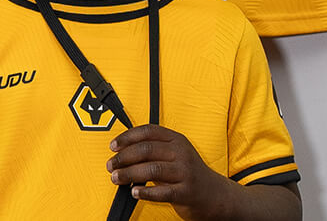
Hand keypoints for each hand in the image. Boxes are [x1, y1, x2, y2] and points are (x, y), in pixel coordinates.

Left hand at [106, 124, 242, 219]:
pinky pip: (162, 191)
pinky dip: (145, 192)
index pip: (148, 131)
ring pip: (151, 169)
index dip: (127, 137)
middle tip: (111, 165)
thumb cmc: (189, 174)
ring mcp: (185, 172)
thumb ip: (154, 151)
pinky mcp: (186, 192)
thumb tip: (123, 153)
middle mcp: (181, 153)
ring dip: (129, 173)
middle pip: (146, 150)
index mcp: (176, 140)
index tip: (113, 146)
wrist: (215, 195)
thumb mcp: (176, 155)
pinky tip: (134, 192)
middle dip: (124, 157)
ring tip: (116, 178)